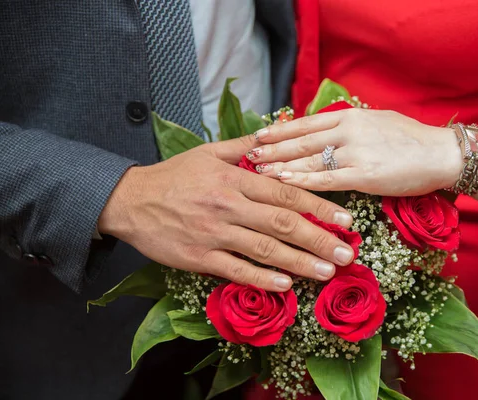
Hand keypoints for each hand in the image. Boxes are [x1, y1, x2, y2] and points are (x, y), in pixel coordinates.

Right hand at [97, 136, 354, 291]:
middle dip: (319, 239)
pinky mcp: (199, 257)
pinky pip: (236, 269)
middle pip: (283, 223)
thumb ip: (244, 146)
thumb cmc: (173, 176)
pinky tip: (285, 285)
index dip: (319, 206)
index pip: (286, 193)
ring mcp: (215, 233)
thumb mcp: (208, 152)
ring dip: (299, 262)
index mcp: (235, 179)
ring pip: (265, 249)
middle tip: (347, 254)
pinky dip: (261, 279)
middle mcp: (229, 206)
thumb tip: (274, 135)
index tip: (345, 219)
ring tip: (327, 272)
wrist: (129, 200)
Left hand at [248, 108, 462, 195]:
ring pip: (309, 160)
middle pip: (301, 140)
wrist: (441, 154)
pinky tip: (284, 184)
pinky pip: (325, 179)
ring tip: (259, 172)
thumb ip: (350, 126)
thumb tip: (326, 129)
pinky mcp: (363, 176)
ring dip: (281, 166)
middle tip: (249, 155)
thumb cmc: (410, 140)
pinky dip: (301, 181)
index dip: (280, 131)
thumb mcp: (377, 121)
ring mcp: (354, 153)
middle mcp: (348, 131)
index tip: (259, 136)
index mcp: (350, 117)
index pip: (306, 123)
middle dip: (273, 149)